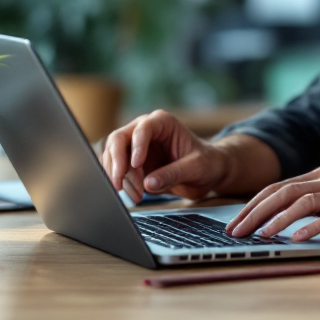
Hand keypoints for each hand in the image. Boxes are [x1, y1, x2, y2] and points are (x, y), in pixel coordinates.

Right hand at [101, 110, 229, 203]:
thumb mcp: (196, 168)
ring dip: (119, 177)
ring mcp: (134, 145)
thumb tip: (148, 183)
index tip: (136, 165)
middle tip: (122, 186)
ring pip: (112, 156)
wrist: (207, 172)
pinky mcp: (130, 161)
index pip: (143, 128)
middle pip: (119, 140)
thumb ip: (174, 174)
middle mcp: (145, 129)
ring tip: (136, 197)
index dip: (136, 146)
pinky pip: (115, 169)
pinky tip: (130, 195)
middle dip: (119, 164)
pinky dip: (119, 183)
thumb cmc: (206, 163)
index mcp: (163, 123)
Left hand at [225, 168, 319, 241]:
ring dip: (278, 219)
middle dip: (256, 212)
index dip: (253, 204)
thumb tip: (278, 222)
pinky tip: (296, 239)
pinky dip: (311, 227)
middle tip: (237, 231)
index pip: (277, 188)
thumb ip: (314, 204)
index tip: (235, 223)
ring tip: (261, 235)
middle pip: (283, 192)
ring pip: (302, 202)